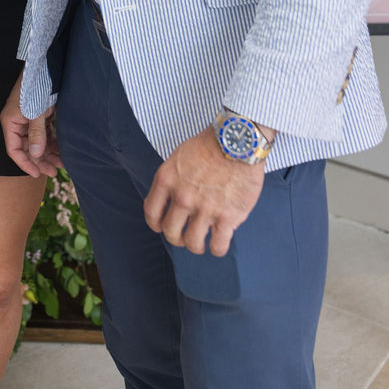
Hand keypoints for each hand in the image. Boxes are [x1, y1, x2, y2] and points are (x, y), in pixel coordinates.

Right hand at [0, 71, 61, 177]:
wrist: (45, 67)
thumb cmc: (36, 86)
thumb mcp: (36, 112)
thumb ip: (36, 133)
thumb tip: (36, 154)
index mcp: (10, 122)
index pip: (14, 150)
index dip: (25, 163)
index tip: (38, 174)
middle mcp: (17, 123)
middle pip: (27, 148)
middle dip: (41, 161)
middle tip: (54, 172)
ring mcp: (28, 120)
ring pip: (37, 142)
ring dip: (49, 153)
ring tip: (62, 163)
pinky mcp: (38, 116)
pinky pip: (44, 134)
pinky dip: (52, 143)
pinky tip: (61, 150)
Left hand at [143, 127, 264, 256]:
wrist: (237, 139)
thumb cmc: (209, 145)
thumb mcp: (179, 157)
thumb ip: (172, 180)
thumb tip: (171, 200)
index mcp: (166, 180)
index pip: (151, 213)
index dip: (157, 224)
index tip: (163, 226)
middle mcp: (182, 197)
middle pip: (170, 233)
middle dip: (177, 238)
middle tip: (186, 235)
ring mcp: (204, 209)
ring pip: (193, 244)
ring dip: (196, 246)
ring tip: (203, 241)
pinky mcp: (227, 217)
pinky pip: (218, 246)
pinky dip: (217, 248)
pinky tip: (219, 241)